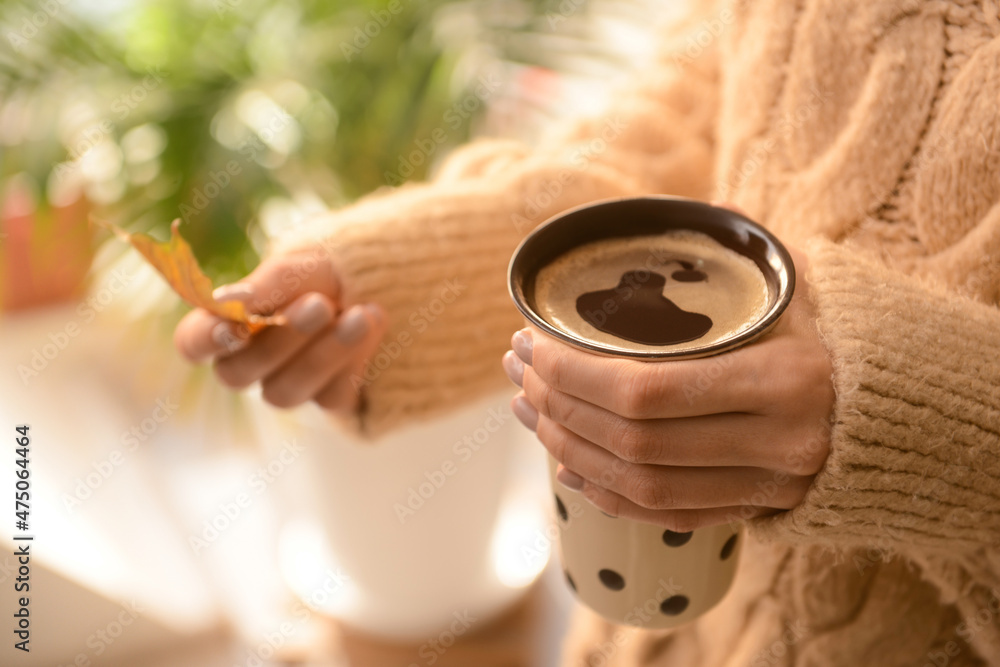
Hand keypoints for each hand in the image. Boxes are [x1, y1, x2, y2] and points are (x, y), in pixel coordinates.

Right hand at [174, 248, 386, 412]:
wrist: (381, 282)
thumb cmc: (323, 272)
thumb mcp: (297, 267)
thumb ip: (265, 285)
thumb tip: (228, 302)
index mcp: (227, 324)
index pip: (193, 344)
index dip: (205, 342)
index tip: (236, 328)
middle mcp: (250, 363)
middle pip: (238, 374)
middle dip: (282, 338)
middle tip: (320, 303)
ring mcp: (288, 385)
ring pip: (284, 393)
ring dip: (325, 354)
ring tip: (362, 315)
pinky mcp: (328, 399)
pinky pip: (331, 397)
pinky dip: (356, 358)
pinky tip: (373, 320)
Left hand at [501, 248, 833, 531]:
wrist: (892, 405)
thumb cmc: (825, 330)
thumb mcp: (787, 282)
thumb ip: (728, 254)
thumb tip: (657, 221)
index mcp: (784, 380)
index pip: (647, 391)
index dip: (573, 374)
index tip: (532, 342)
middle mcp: (777, 445)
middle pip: (631, 439)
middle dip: (557, 403)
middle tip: (517, 367)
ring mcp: (767, 488)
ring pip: (637, 483)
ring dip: (566, 446)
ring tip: (528, 407)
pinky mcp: (754, 511)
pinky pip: (662, 514)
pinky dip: (604, 490)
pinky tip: (566, 461)